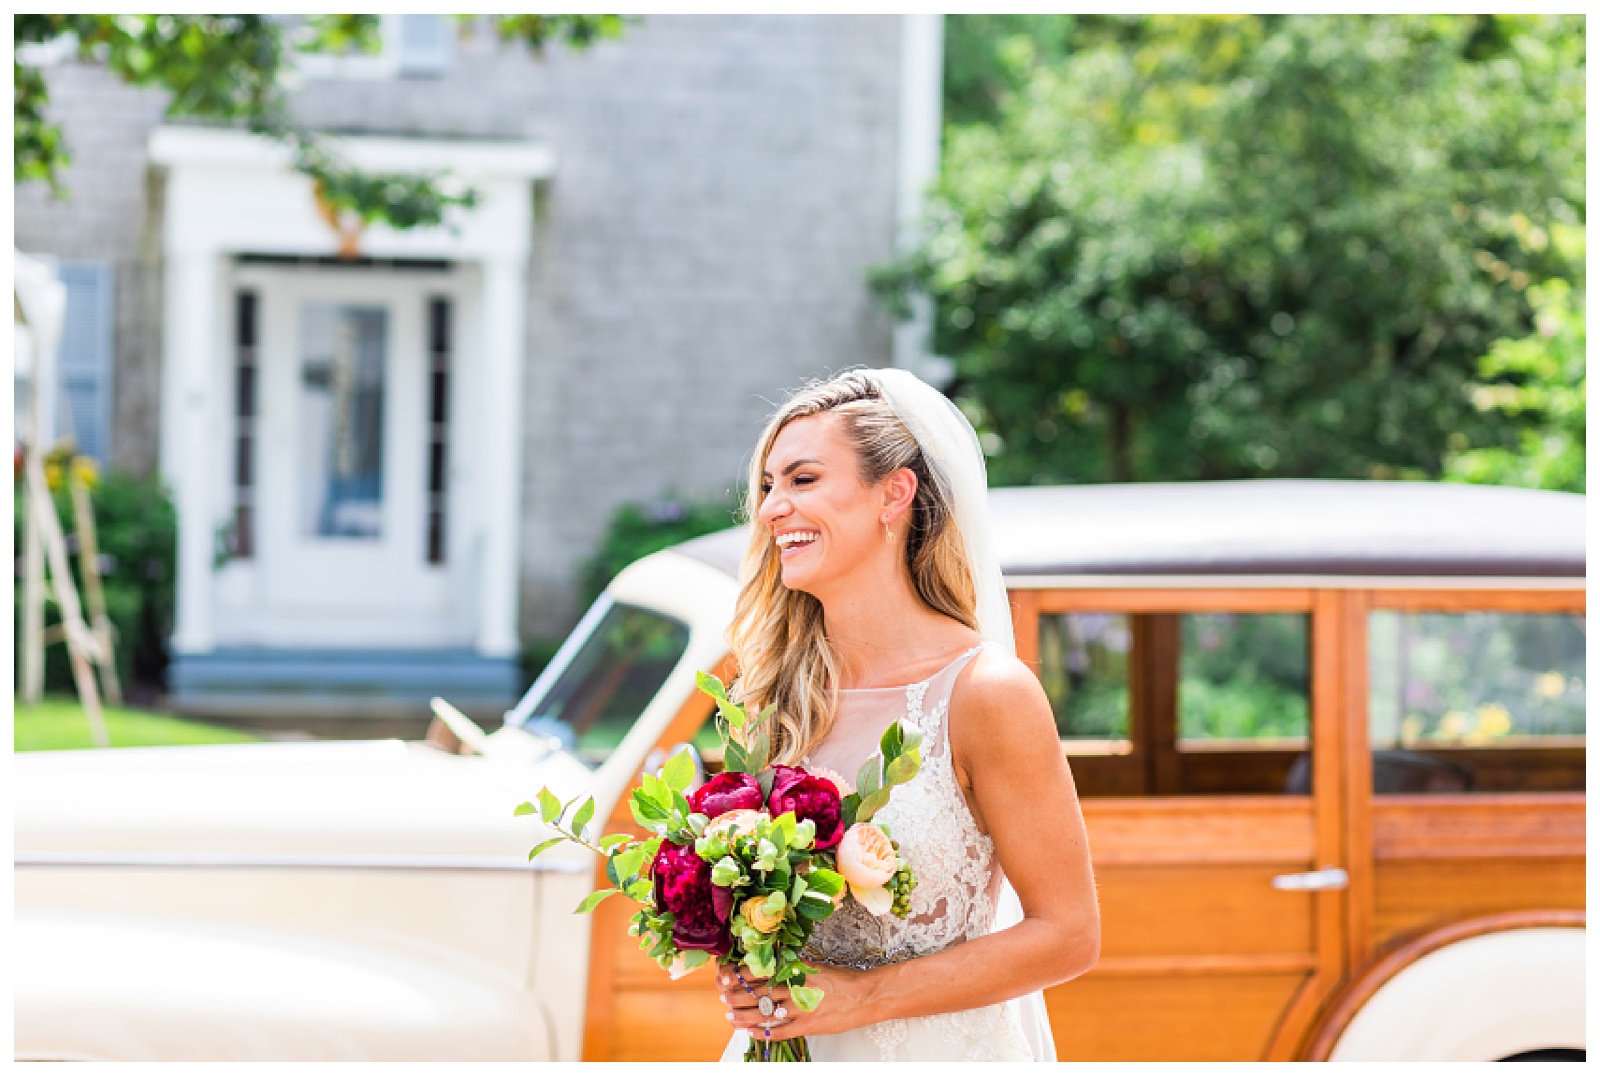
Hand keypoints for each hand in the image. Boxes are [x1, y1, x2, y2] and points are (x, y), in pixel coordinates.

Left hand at [716, 960, 872, 1040]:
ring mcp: (799, 1009)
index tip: (724, 975)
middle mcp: (793, 988)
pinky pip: (779, 1032)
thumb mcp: (812, 967)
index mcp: (794, 970)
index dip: (737, 974)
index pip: (757, 970)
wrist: (863, 996)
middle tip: (723, 997)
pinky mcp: (806, 1026)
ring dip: (743, 1016)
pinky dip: (763, 1033)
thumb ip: (790, 968)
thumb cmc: (839, 980)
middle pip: (755, 993)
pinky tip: (751, 1032)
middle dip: (735, 996)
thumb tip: (767, 966)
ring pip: (763, 1013)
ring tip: (730, 1017)